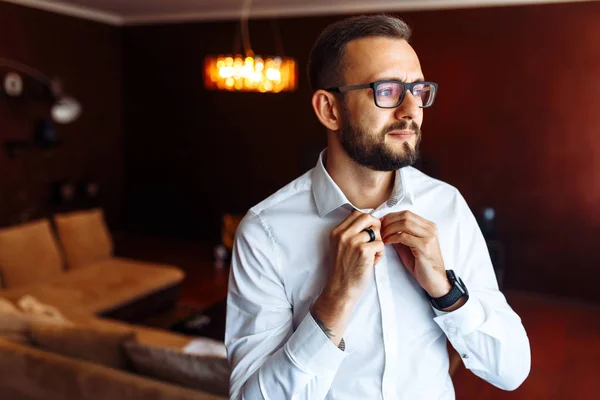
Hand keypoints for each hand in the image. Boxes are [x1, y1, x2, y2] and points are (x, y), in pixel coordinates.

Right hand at [312, 210, 383, 344]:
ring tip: (373, 255)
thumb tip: (369, 223)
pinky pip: (380, 244)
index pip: (356, 214)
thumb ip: (349, 234)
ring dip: (378, 242)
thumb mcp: (339, 247)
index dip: (367, 220)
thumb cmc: (343, 270)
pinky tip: (373, 262)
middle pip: (367, 217)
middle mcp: (343, 234)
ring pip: (376, 231)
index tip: (370, 230)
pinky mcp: (363, 251)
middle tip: (376, 238)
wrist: (340, 289)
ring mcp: (353, 241)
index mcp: (336, 232)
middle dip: (376, 225)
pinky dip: (380, 253)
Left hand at [380, 211, 449, 297]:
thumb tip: (386, 228)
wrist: (435, 281)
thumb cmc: (422, 265)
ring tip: (382, 237)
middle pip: (405, 215)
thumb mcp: (410, 246)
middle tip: (379, 229)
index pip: (407, 213)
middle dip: (388, 221)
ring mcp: (429, 236)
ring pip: (404, 223)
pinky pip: (404, 236)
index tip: (380, 223)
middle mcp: (430, 229)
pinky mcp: (424, 246)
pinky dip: (392, 238)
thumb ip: (401, 236)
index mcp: (428, 226)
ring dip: (389, 229)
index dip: (391, 216)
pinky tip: (387, 243)